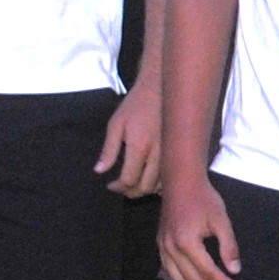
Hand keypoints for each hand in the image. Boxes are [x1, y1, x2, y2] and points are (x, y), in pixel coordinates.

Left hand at [96, 82, 164, 197]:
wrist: (161, 88)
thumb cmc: (136, 104)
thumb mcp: (116, 124)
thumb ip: (109, 150)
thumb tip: (99, 171)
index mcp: (140, 146)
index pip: (129, 179)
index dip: (118, 187)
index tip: (110, 184)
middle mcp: (158, 154)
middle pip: (145, 187)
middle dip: (130, 191)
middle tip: (121, 187)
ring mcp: (171, 154)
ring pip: (160, 185)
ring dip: (145, 189)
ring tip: (134, 184)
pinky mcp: (179, 152)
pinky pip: (171, 176)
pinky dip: (160, 183)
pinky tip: (150, 179)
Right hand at [158, 173, 238, 279]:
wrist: (181, 181)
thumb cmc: (203, 198)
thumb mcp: (221, 220)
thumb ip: (228, 246)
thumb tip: (235, 270)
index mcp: (187, 242)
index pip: (207, 271)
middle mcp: (171, 248)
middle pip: (192, 279)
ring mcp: (163, 246)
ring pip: (178, 278)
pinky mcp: (160, 242)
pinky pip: (169, 268)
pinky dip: (182, 279)